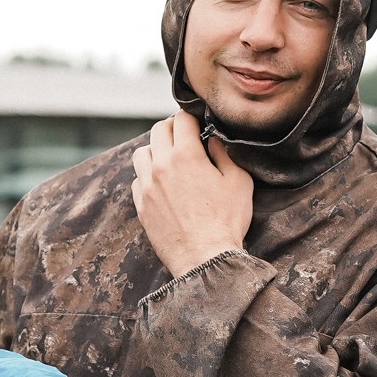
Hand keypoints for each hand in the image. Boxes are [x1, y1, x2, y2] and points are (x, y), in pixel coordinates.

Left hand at [131, 115, 252, 277]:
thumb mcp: (239, 182)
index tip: (197, 123)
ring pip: (141, 153)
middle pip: (158, 131)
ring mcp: (148, 187)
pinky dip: (147, 176)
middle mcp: (161, 166)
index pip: (182, 119)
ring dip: (155, 150)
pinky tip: (161, 184)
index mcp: (186, 155)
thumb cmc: (226, 221)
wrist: (205, 259)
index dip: (191, 117)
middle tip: (184, 136)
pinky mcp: (142, 206)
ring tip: (168, 158)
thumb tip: (212, 140)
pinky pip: (137, 180)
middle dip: (172, 128)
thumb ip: (224, 155)